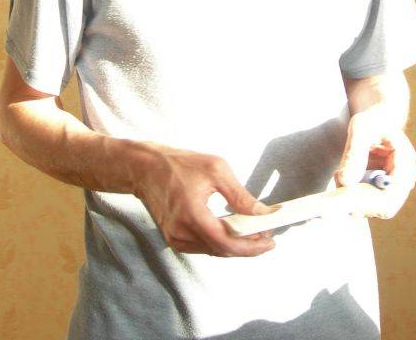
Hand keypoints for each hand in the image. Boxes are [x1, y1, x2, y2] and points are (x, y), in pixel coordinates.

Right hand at [133, 142, 277, 256]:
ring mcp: (175, 239)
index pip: (227, 243)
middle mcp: (181, 233)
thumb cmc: (178, 164)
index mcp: (192, 215)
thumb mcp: (216, 170)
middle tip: (266, 235)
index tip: (270, 242)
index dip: (251, 246)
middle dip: (247, 246)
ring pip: (214, 251)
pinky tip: (232, 231)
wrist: (145, 168)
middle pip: (222, 250)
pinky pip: (203, 246)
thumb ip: (240, 195)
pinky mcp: (173, 238)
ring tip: (253, 231)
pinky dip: (220, 241)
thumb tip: (262, 213)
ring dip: (235, 245)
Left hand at [335, 109, 415, 219]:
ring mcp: (396, 187)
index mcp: (405, 161)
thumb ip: (353, 154)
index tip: (343, 199)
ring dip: (352, 198)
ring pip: (374, 208)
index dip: (368, 203)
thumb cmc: (371, 120)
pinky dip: (351, 195)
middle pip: (384, 207)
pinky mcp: (384, 191)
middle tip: (333, 187)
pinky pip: (367, 203)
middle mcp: (405, 179)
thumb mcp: (360, 129)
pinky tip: (341, 178)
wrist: (378, 120)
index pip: (392, 194)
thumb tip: (345, 182)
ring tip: (337, 175)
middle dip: (357, 203)